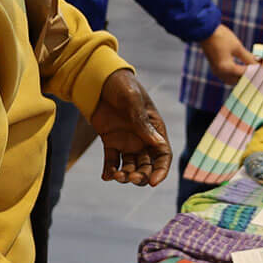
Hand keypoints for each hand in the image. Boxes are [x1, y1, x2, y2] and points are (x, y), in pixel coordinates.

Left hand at [88, 69, 170, 185]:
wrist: (100, 80)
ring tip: (116, 175)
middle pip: (147, 165)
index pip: (163, 155)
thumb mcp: (134, 102)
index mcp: (155, 129)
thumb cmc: (123, 86)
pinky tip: (106, 176)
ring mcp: (126, 141)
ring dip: (125, 175)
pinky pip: (112, 161)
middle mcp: (143, 139)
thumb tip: (157, 144)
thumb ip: (142, 123)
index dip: (160, 171)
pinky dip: (109, 170)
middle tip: (130, 177)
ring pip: (130, 166)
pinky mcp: (110, 142)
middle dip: (141, 176)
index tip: (152, 182)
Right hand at [199, 25, 256, 87]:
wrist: (204, 30)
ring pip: (232, 80)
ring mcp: (216, 71)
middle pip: (239, 80)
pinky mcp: (214, 67)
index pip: (245, 74)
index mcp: (226, 68)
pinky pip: (227, 76)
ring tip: (252, 71)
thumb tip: (258, 64)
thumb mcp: (237, 47)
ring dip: (241, 77)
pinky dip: (235, 75)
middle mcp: (220, 73)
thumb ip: (248, 57)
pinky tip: (242, 69)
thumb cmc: (221, 36)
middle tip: (259, 72)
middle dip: (249, 77)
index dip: (256, 71)